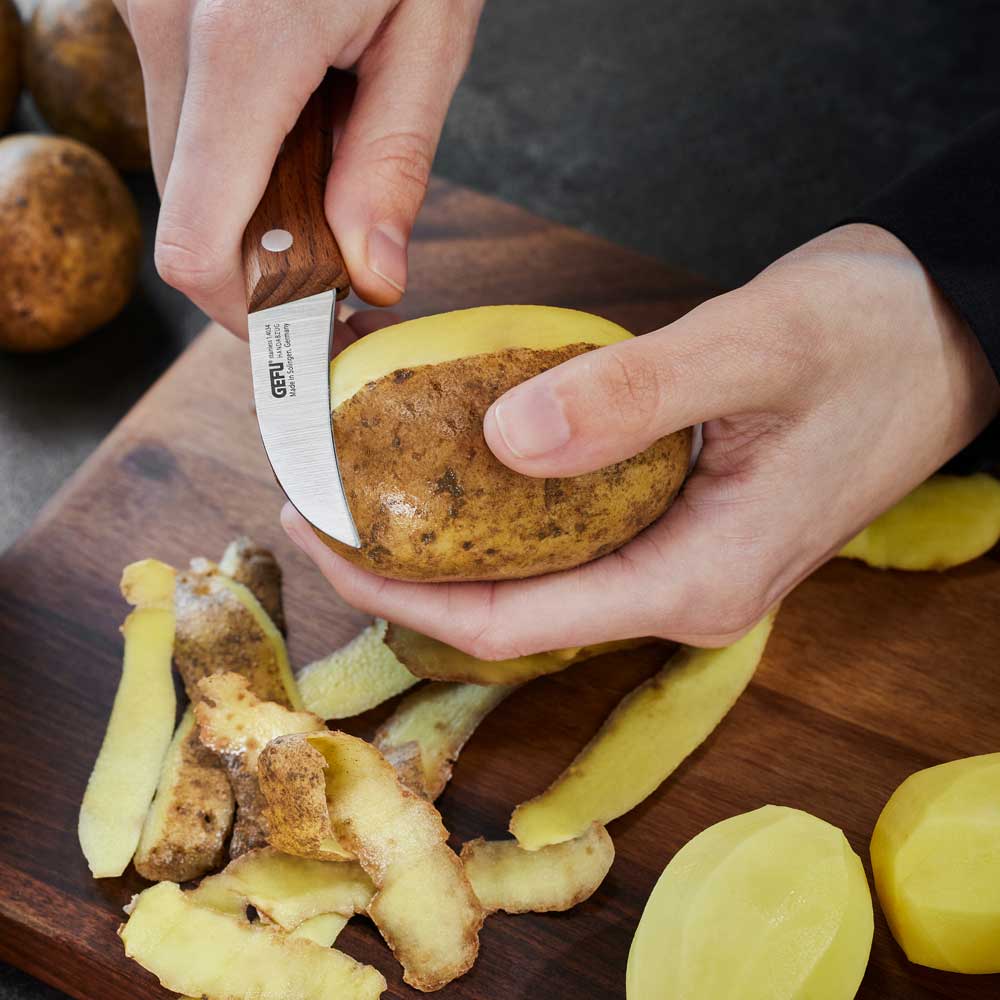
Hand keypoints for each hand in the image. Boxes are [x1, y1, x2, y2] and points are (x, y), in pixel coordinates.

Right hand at [116, 0, 483, 334]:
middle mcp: (167, 25)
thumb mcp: (429, 31)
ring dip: (250, 205)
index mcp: (245, 42)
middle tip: (341, 265)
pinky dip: (238, 150)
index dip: (247, 315)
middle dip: (261, 264)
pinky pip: (183, 114)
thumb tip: (371, 275)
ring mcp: (144, 8)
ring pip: (182, 167)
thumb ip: (393, 163)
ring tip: (333, 177)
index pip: (197, 244)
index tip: (308, 331)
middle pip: (187, 215)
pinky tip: (299, 120)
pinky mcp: (150, 1)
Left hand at [282, 224, 999, 655]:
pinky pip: (570, 542)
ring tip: (370, 485)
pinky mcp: (681, 529)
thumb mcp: (757, 347)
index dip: (401, 588)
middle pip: (512, 610)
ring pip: (538, 577)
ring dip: (451, 540)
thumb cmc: (873, 340)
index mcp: (695, 578)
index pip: (511, 620)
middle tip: (325, 499)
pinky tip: (461, 466)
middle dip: (410, 567)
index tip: (320, 532)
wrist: (947, 337)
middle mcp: (682, 594)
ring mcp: (683, 566)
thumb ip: (633, 396)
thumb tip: (506, 435)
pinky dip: (504, 513)